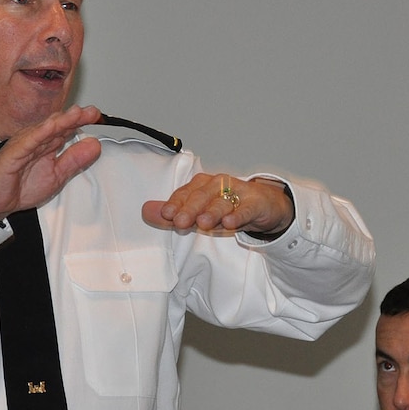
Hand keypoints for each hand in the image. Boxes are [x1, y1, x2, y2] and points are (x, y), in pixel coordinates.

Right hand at [0, 105, 101, 220]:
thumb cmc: (22, 187)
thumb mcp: (58, 175)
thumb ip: (75, 160)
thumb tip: (95, 145)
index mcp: (47, 145)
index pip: (67, 130)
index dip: (82, 122)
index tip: (98, 117)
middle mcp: (37, 141)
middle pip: (58, 126)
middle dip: (75, 117)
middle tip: (92, 112)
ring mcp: (24, 145)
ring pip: (44, 130)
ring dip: (60, 121)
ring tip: (76, 114)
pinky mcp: (12, 154)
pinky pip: (27, 142)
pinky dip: (38, 134)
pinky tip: (50, 127)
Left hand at [141, 173, 293, 234]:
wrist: (263, 205)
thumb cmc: (227, 208)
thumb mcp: (198, 212)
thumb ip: (172, 213)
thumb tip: (146, 211)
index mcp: (202, 185)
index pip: (185, 193)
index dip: (175, 203)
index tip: (166, 214)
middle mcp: (218, 185)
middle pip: (202, 197)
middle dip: (190, 209)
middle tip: (179, 221)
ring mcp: (238, 193)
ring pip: (222, 203)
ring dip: (212, 212)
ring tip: (203, 223)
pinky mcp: (255, 203)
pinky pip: (245, 209)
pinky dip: (238, 216)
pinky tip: (230, 223)